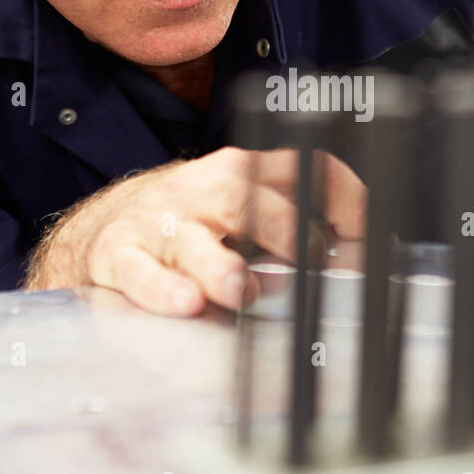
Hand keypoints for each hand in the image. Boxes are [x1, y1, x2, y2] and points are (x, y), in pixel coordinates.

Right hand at [25, 146, 366, 317]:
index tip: (368, 237)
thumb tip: (357, 272)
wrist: (104, 228)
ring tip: (243, 292)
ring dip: (224, 268)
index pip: (306, 169)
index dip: (345, 200)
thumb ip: (294, 233)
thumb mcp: (245, 213)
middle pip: (253, 201)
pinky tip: (187, 305)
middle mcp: (207, 190)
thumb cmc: (194, 226)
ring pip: (196, 240)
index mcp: (246, 174)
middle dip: (288, 236)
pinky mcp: (121, 253)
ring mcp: (163, 221)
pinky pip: (141, 271)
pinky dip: (164, 290)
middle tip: (311, 271)